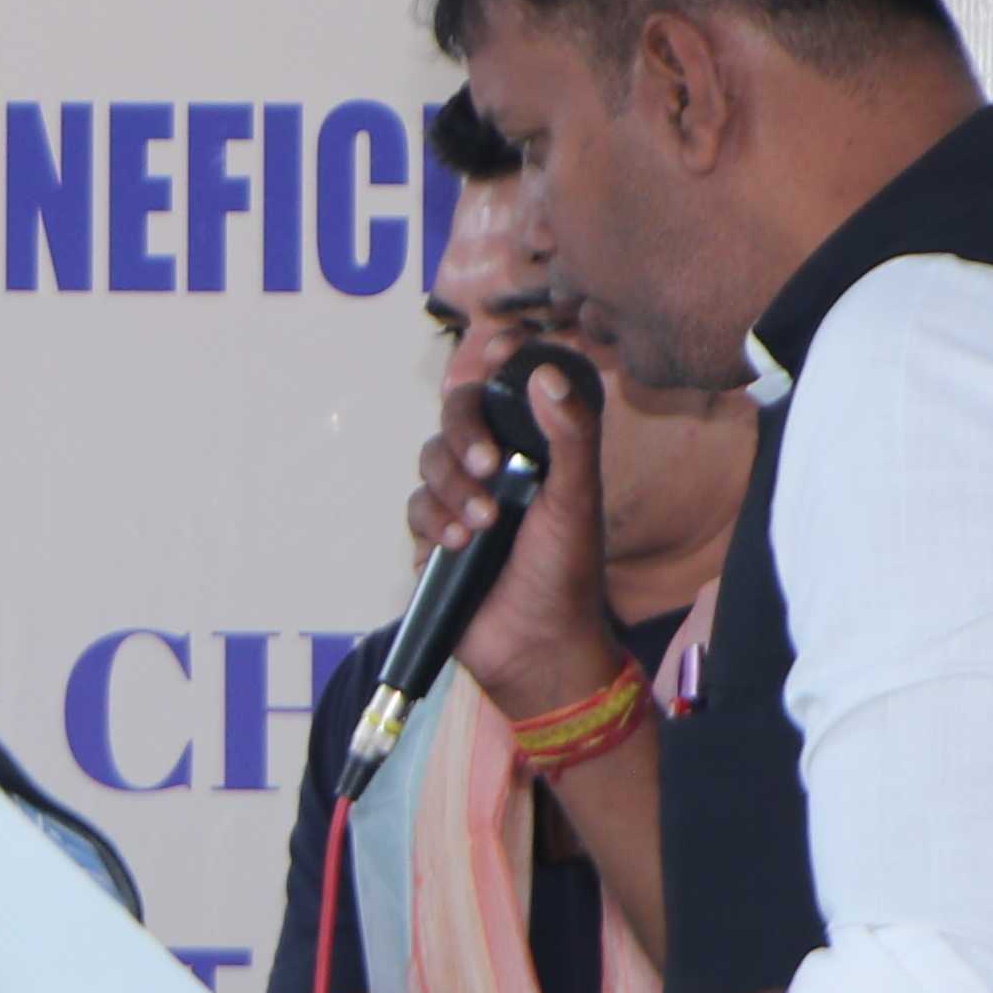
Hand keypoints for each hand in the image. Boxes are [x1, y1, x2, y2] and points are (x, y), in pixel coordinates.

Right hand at [414, 343, 630, 725]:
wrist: (536, 646)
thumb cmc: (568, 574)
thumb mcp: (576, 500)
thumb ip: (569, 436)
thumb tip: (544, 375)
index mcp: (536, 449)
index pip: (508, 389)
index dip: (498, 362)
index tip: (496, 346)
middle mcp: (497, 466)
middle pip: (456, 416)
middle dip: (463, 436)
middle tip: (487, 466)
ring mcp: (463, 499)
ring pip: (430, 462)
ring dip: (450, 488)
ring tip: (481, 525)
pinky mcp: (435, 537)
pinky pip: (416, 509)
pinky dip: (434, 522)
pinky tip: (459, 546)